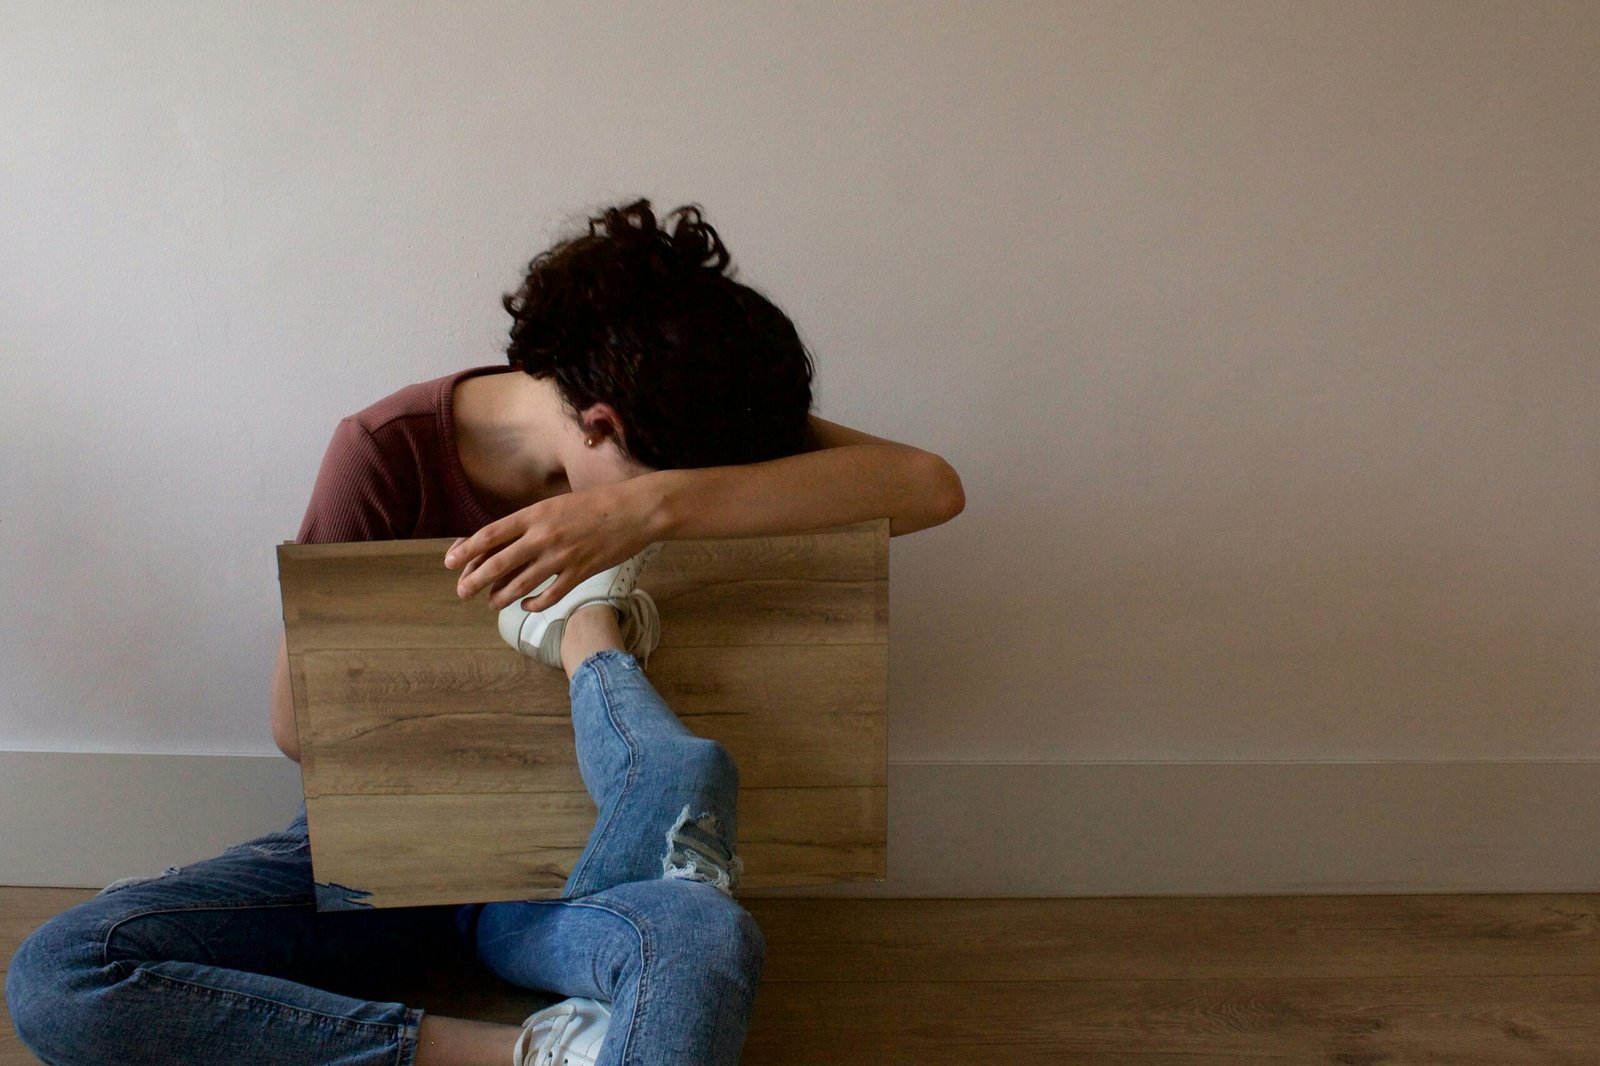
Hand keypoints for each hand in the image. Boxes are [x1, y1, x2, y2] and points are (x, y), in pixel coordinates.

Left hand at [443, 478, 660, 610]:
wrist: (635, 510)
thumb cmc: (597, 504)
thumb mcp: (556, 504)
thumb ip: (532, 522)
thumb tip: (505, 542)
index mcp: (534, 515)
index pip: (490, 535)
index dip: (466, 551)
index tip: (450, 562)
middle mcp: (543, 537)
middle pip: (498, 564)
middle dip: (474, 581)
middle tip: (462, 591)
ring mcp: (561, 557)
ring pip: (520, 585)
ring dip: (500, 598)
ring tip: (491, 604)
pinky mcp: (580, 573)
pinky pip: (550, 596)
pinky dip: (534, 604)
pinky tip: (527, 606)